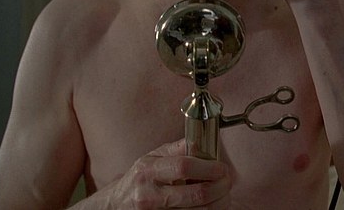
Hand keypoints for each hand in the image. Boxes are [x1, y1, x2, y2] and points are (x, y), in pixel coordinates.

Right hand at [93, 139, 230, 208]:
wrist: (115, 206)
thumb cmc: (139, 179)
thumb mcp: (152, 157)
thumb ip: (177, 149)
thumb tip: (201, 140)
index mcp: (148, 171)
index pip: (184, 167)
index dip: (209, 168)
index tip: (222, 168)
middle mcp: (148, 195)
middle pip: (195, 195)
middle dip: (220, 187)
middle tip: (228, 181)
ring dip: (219, 203)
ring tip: (223, 194)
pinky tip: (212, 206)